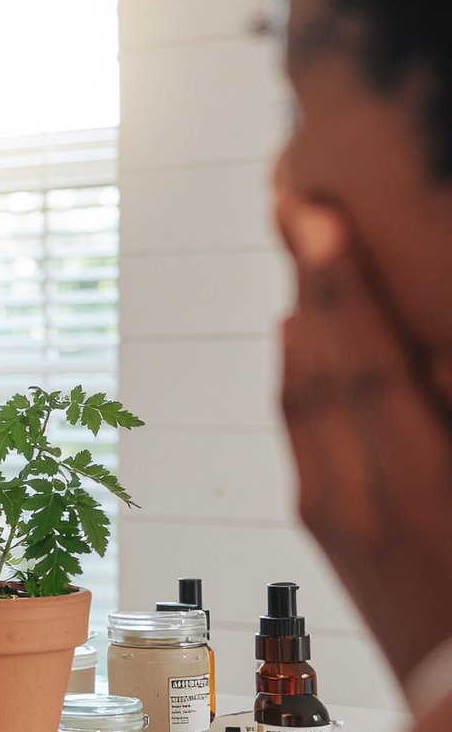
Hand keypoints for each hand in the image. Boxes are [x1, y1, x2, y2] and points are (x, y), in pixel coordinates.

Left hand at [277, 192, 451, 683]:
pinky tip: (301, 342)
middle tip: (293, 202)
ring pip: (298, 393)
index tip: (312, 209)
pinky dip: (298, 375)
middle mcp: (356, 493)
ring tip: (303, 256)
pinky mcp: (320, 529)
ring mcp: (330, 513)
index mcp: (418, 482)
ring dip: (300, 319)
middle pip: (315, 362)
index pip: (361, 357)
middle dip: (306, 277)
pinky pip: (297, 431)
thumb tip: (439, 353)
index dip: (335, 278)